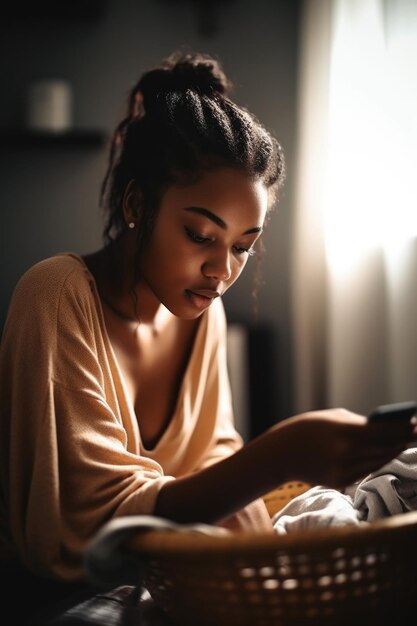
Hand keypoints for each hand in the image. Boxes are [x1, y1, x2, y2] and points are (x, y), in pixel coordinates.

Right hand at [264, 408, 414, 488]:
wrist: (281, 452)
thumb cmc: (309, 429)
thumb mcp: (333, 418)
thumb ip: (359, 424)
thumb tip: (385, 431)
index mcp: (345, 431)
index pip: (384, 431)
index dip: (403, 429)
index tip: (416, 425)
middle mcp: (346, 453)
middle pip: (384, 448)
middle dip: (402, 441)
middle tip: (415, 434)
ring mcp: (343, 469)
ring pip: (378, 461)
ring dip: (390, 452)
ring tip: (402, 443)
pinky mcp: (340, 481)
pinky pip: (365, 470)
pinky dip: (374, 462)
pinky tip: (382, 454)